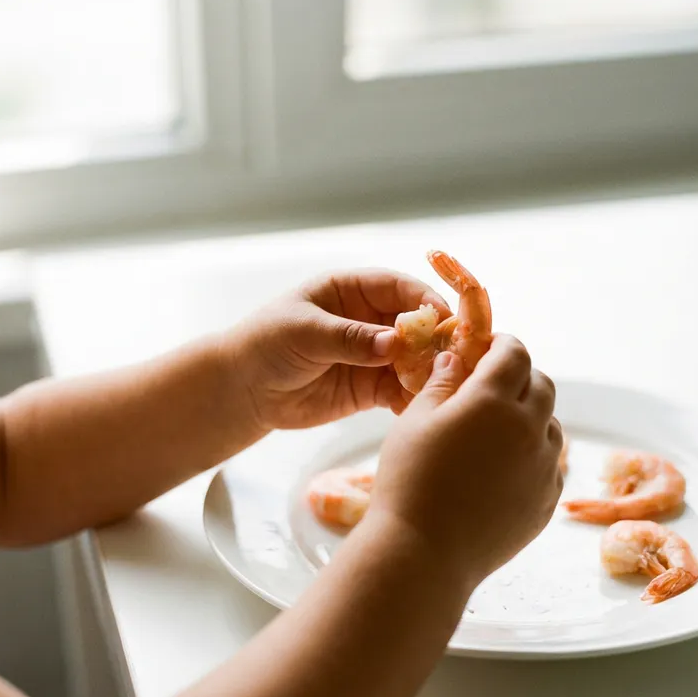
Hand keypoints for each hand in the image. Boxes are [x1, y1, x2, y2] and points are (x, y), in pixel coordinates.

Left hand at [228, 269, 450, 431]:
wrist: (244, 390)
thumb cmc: (266, 344)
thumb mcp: (304, 333)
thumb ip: (349, 338)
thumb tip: (392, 343)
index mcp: (353, 290)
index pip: (399, 287)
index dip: (423, 300)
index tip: (442, 318)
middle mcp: (370, 319)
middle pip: (415, 324)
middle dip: (435, 339)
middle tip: (453, 357)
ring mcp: (374, 355)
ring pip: (414, 359)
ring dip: (429, 371)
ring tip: (442, 386)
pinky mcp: (371, 388)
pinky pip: (401, 390)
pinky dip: (413, 398)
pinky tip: (422, 409)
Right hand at [366, 336, 563, 587]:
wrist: (424, 554)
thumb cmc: (408, 482)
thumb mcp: (414, 421)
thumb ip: (441, 382)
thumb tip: (456, 358)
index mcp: (493, 400)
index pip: (515, 354)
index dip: (503, 345)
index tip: (489, 349)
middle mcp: (529, 428)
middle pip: (541, 385)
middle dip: (521, 377)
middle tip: (493, 386)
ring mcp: (543, 467)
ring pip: (551, 425)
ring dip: (531, 417)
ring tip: (496, 431)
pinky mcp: (547, 500)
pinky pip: (550, 464)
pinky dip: (534, 455)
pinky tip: (502, 468)